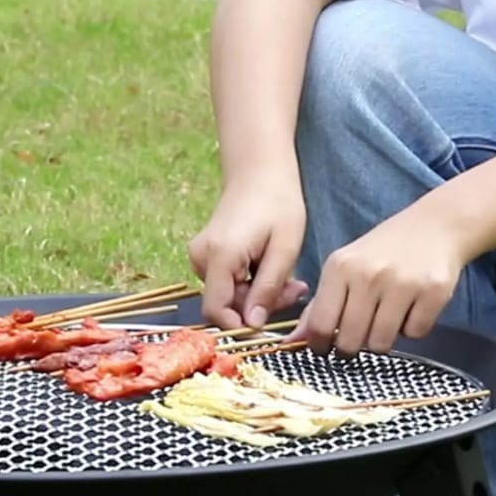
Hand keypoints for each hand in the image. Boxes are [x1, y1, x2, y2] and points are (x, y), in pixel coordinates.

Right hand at [188, 170, 308, 328]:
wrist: (259, 169)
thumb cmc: (277, 201)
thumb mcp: (284, 248)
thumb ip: (267, 289)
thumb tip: (252, 325)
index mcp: (220, 255)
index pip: (216, 310)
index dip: (240, 325)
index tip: (269, 323)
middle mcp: (201, 257)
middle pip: (225, 304)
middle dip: (259, 306)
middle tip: (295, 291)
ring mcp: (200, 256)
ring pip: (229, 295)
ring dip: (259, 295)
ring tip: (289, 279)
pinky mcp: (206, 255)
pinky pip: (227, 283)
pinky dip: (251, 284)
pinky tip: (273, 270)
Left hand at [295, 204, 468, 356]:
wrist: (436, 225)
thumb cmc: (385, 251)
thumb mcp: (345, 267)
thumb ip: (320, 304)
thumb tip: (295, 339)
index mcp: (341, 267)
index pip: (320, 325)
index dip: (320, 345)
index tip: (325, 348)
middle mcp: (369, 274)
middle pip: (351, 342)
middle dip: (353, 347)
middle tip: (360, 335)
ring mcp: (403, 283)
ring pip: (381, 343)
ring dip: (383, 339)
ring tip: (387, 317)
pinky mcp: (433, 291)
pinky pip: (414, 334)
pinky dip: (413, 328)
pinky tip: (412, 307)